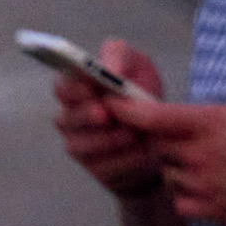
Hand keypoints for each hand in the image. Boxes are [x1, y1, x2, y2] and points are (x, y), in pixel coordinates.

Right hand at [49, 38, 170, 197]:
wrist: (163, 135)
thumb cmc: (143, 95)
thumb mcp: (138, 66)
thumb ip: (120, 56)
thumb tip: (109, 70)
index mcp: (76, 90)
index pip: (62, 87)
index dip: (74, 88)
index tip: (91, 87)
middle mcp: (70, 119)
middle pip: (66, 119)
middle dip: (87, 116)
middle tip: (106, 113)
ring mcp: (79, 147)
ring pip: (82, 146)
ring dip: (109, 139)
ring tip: (133, 133)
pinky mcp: (96, 170)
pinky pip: (103, 167)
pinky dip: (124, 158)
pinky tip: (140, 150)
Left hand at [113, 85, 225, 225]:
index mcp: (208, 124)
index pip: (154, 117)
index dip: (129, 110)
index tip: (114, 104)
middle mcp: (196, 156)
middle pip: (157, 147)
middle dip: (161, 139)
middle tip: (182, 135)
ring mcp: (200, 186)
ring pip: (168, 175)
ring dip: (176, 166)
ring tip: (200, 161)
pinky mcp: (209, 210)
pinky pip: (181, 201)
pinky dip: (186, 193)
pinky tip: (203, 186)